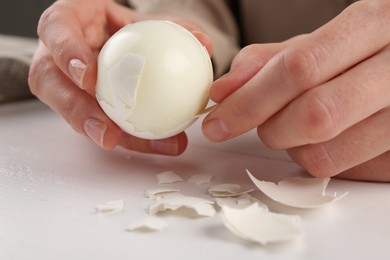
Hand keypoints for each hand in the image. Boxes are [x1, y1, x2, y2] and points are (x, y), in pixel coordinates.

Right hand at [28, 0, 211, 154]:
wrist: (109, 36)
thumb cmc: (120, 26)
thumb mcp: (141, 21)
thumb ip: (170, 29)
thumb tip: (203, 43)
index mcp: (65, 24)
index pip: (55, 30)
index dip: (67, 54)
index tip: (89, 79)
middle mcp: (56, 57)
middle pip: (51, 84)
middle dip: (77, 113)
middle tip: (108, 135)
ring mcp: (65, 84)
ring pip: (76, 113)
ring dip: (112, 134)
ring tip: (154, 146)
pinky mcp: (81, 105)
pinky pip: (102, 122)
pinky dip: (133, 136)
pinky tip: (165, 142)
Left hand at [202, 0, 389, 181]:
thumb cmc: (363, 51)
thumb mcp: (321, 42)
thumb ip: (268, 62)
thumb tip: (222, 92)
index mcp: (373, 25)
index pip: (299, 69)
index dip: (249, 101)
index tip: (218, 122)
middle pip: (313, 116)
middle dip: (271, 128)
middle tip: (264, 124)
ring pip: (325, 155)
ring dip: (294, 148)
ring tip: (301, 125)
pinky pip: (343, 172)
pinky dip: (319, 158)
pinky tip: (327, 137)